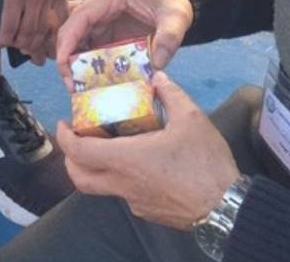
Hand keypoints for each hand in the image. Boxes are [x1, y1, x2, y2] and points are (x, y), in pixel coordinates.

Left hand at [0, 0, 68, 64]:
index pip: (9, 26)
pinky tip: (53, 37)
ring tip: (33, 49)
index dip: (4, 39)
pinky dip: (56, 30)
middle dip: (21, 45)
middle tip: (18, 49)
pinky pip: (61, 18)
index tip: (1, 43)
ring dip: (37, 42)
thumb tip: (7, 18)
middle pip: (27, 32)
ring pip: (43, 29)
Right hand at [56, 0, 193, 88]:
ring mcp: (103, 22)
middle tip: (72, 84)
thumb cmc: (173, 2)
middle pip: (73, 31)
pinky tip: (94, 83)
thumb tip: (157, 63)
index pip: (80, 16)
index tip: (64, 64)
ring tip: (80, 88)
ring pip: (79, 43)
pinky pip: (93, 52)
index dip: (68, 40)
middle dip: (67, 58)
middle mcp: (102, 7)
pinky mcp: (108, 36)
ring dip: (76, 65)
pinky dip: (91, 68)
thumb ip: (170, 36)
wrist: (177, 3)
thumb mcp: (177, 16)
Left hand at [57, 72, 239, 228]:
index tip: (63, 124)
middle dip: (70, 159)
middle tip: (77, 139)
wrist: (226, 206)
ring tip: (109, 147)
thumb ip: (170, 94)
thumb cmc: (205, 162)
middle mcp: (122, 183)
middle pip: (79, 178)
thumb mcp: (192, 118)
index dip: (64, 137)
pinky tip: (142, 164)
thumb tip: (157, 76)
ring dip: (96, 168)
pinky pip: (124, 193)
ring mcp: (134, 201)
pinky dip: (122, 177)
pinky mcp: (147, 212)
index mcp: (126, 159)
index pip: (79, 152)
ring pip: (101, 187)